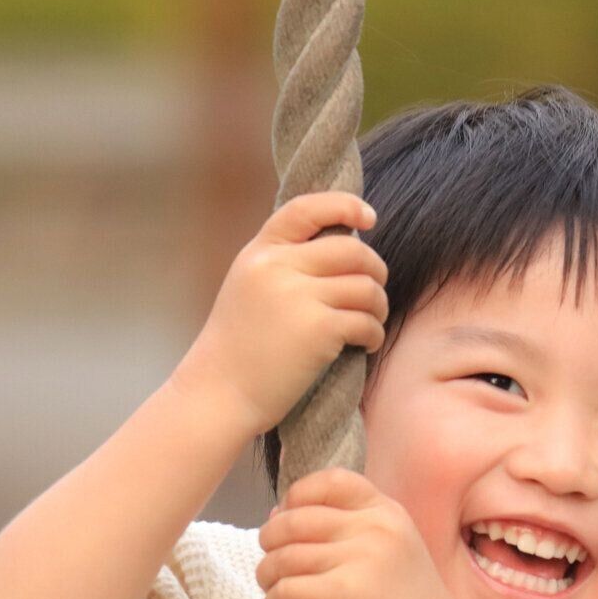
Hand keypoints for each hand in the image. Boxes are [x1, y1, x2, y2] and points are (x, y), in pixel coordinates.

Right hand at [171, 192, 389, 437]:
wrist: (219, 394)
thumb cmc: (238, 349)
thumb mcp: (249, 288)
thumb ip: (284, 263)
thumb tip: (344, 245)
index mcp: (260, 253)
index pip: (307, 209)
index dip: (344, 205)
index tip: (368, 218)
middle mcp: (278, 267)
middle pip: (351, 250)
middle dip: (375, 270)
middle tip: (374, 292)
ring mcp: (298, 297)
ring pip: (366, 286)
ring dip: (378, 306)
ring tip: (370, 322)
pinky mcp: (318, 330)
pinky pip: (366, 321)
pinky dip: (373, 334)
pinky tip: (364, 344)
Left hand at [257, 468, 472, 598]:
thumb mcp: (394, 547)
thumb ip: (349, 526)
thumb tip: (278, 515)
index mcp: (387, 512)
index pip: (331, 481)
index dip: (297, 495)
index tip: (286, 519)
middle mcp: (374, 529)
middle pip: (295, 519)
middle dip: (270, 539)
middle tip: (271, 562)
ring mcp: (358, 561)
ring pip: (283, 556)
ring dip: (266, 574)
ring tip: (270, 588)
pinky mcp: (341, 595)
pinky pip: (285, 589)